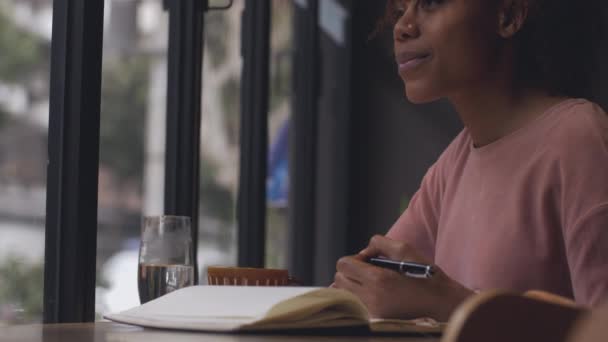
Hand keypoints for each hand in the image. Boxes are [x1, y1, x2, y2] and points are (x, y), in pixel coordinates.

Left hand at [333, 235, 472, 320]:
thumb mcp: (405, 249)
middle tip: (368, 270)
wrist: (441, 303)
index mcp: (378, 279)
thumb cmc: (425, 273)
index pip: (343, 265)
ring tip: (371, 282)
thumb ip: (379, 243)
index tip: (366, 261)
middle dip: (350, 271)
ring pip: (344, 293)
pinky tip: (376, 293)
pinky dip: (360, 297)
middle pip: (339, 279)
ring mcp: (373, 311)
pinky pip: (356, 304)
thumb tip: (362, 253)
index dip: (352, 259)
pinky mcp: (377, 319)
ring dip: (352, 285)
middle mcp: (372, 297)